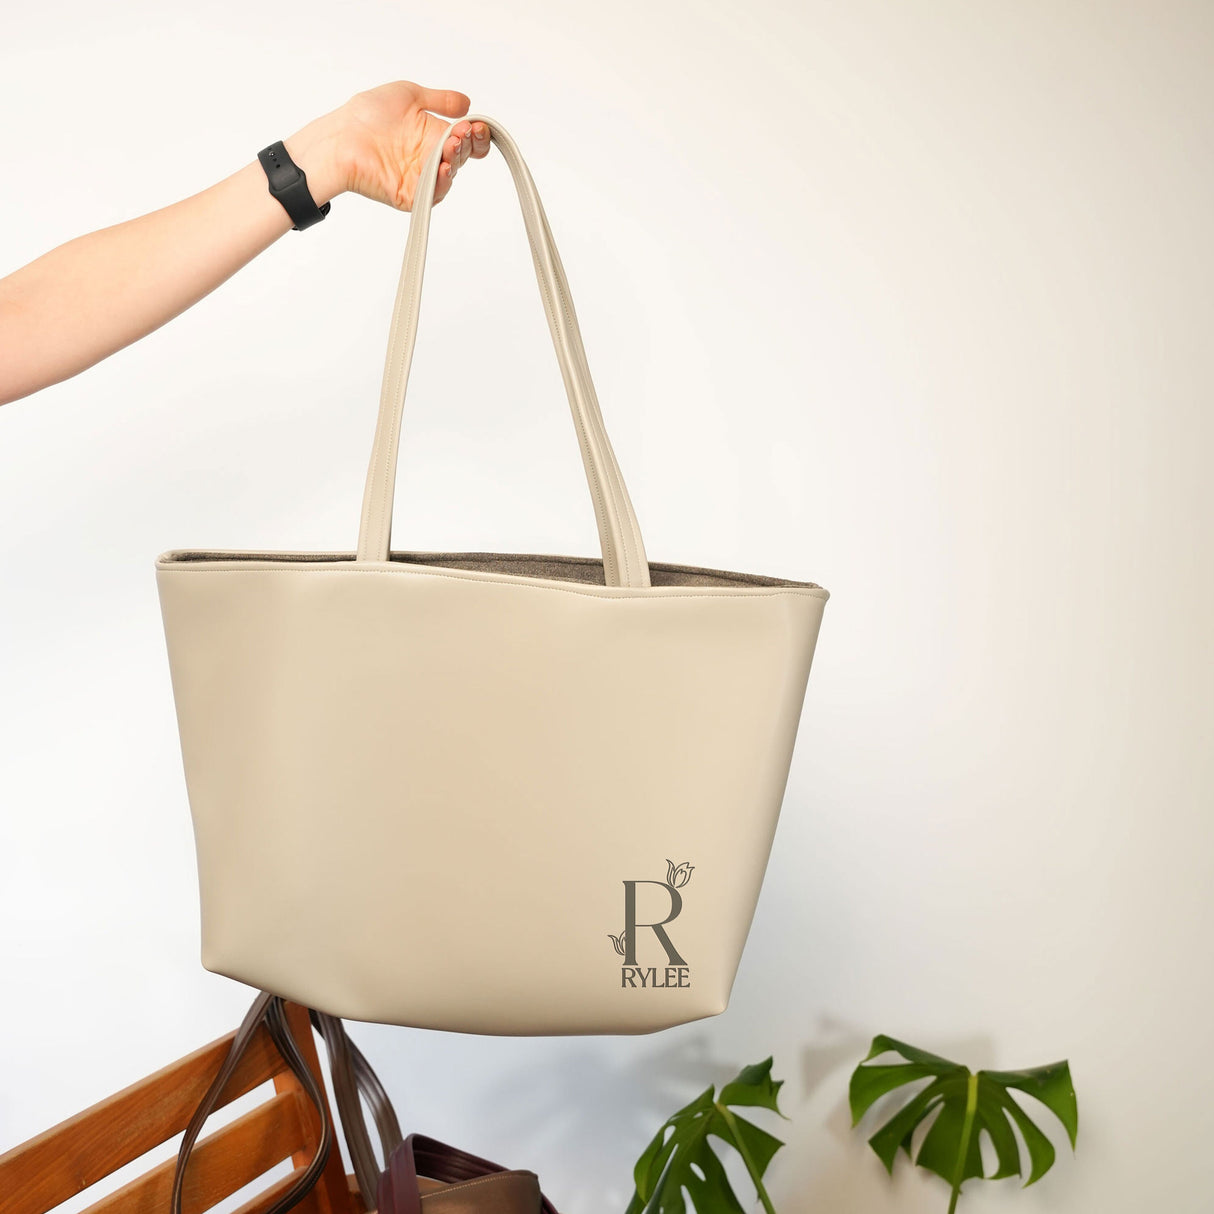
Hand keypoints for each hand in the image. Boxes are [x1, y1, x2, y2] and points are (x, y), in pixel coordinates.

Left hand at [291, 81, 490, 210]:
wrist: (341, 137)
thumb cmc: (368, 115)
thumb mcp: (409, 95)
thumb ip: (440, 100)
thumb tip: (467, 104)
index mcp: (432, 134)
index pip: (465, 139)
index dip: (476, 134)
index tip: (476, 125)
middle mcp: (429, 156)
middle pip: (462, 156)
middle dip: (468, 144)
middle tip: (463, 133)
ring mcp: (421, 177)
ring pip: (450, 174)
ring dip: (456, 160)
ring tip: (452, 146)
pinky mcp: (411, 195)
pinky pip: (432, 193)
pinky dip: (441, 182)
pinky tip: (443, 167)